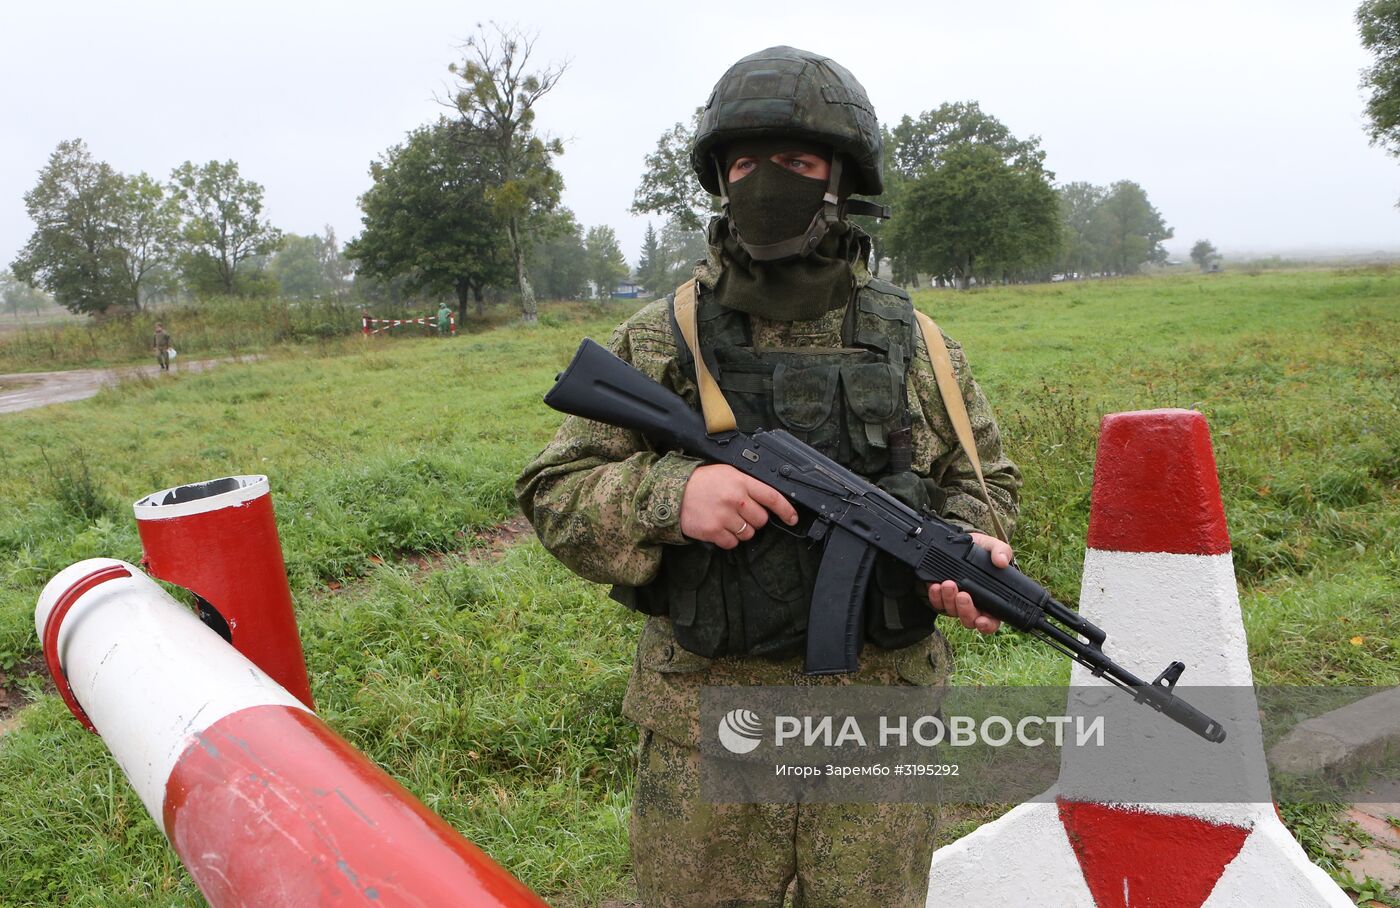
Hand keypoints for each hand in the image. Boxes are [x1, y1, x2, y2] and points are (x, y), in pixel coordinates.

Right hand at [679, 464, 799, 549]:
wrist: (673, 491)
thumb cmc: (701, 482)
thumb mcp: (727, 473)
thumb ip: (747, 483)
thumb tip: (768, 498)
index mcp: (741, 481)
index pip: (772, 497)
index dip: (786, 510)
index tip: (792, 518)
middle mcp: (735, 499)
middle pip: (761, 520)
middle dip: (754, 520)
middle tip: (741, 514)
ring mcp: (724, 516)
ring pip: (748, 534)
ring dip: (741, 531)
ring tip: (727, 519)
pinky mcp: (713, 531)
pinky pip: (732, 543)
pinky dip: (727, 539)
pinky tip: (719, 528)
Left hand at [928, 532, 1010, 634]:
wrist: (959, 543)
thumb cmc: (980, 550)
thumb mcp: (993, 546)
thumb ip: (1001, 551)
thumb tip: (1002, 561)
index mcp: (991, 600)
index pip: (991, 621)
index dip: (987, 625)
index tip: (981, 621)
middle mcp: (973, 605)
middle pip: (969, 619)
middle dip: (965, 609)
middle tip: (963, 595)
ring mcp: (956, 603)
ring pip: (952, 611)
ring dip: (949, 600)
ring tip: (948, 584)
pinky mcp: (940, 597)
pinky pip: (937, 603)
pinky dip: (936, 596)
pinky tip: (936, 586)